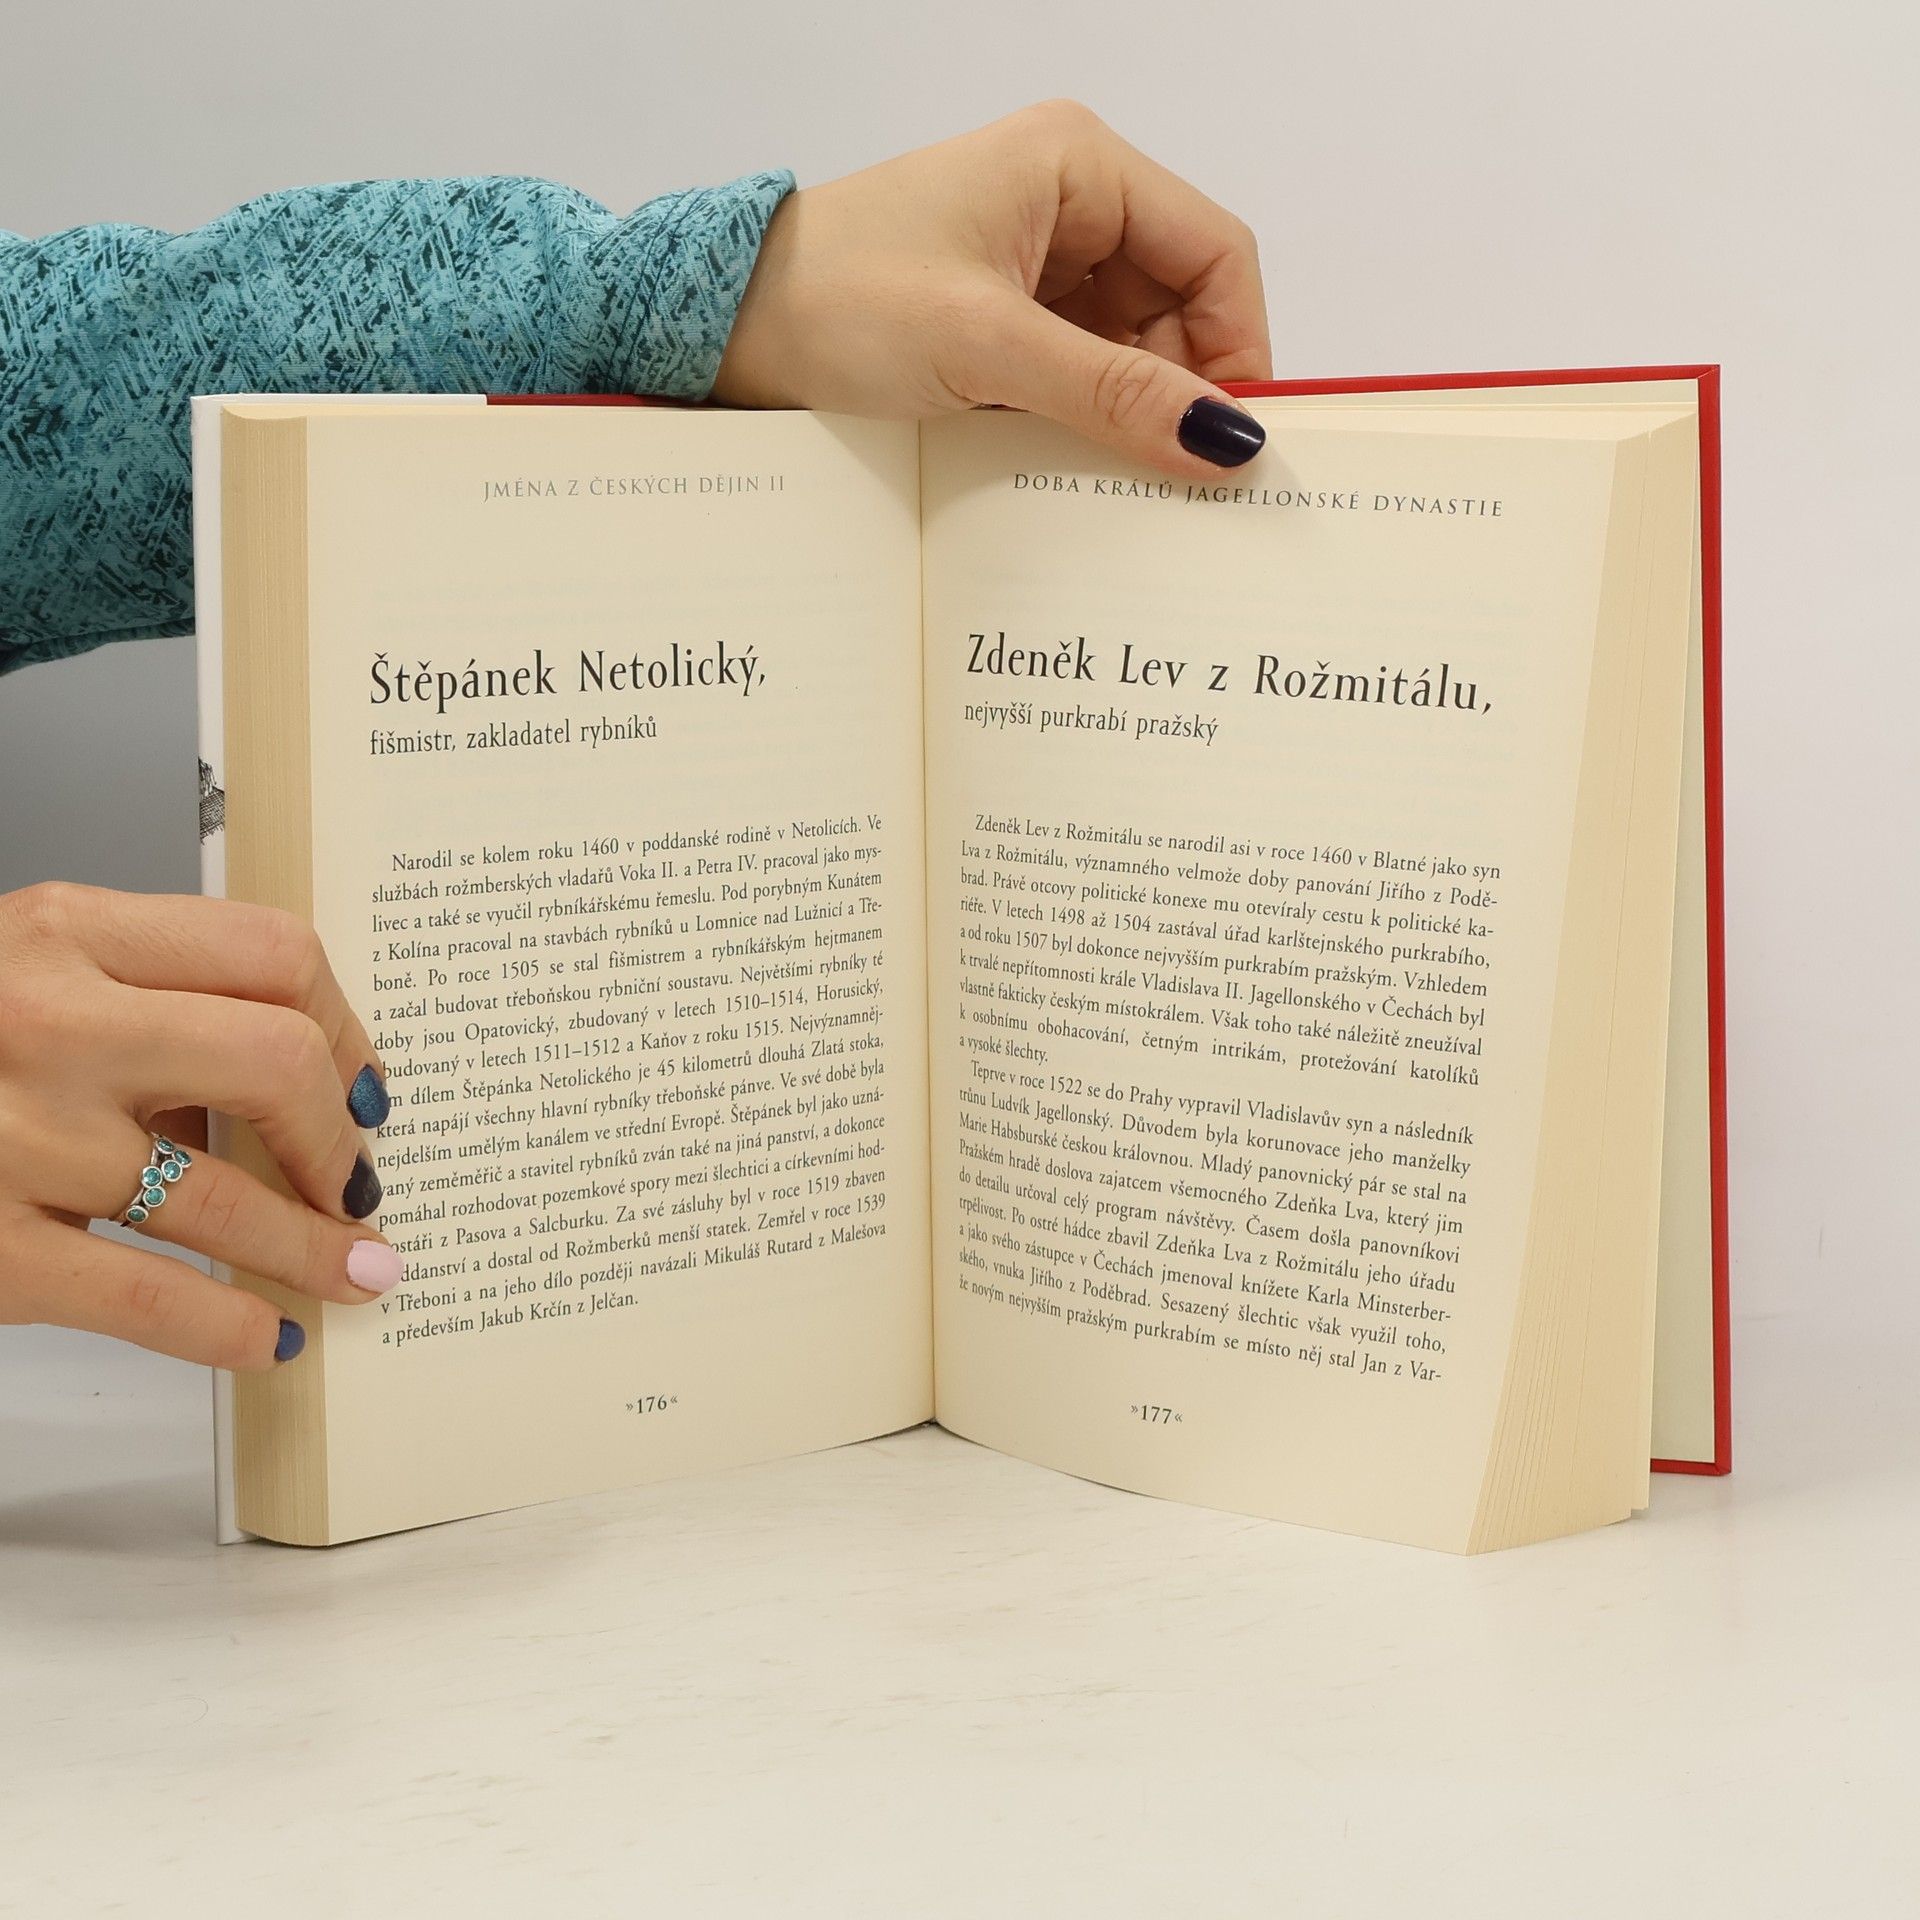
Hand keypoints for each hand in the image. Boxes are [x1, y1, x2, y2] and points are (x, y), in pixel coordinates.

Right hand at [0, 883, 402, 1369]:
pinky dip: (228, 1328)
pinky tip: (265, 1338)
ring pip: (227, 1198)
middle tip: (360, 1180)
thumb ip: (140, 998)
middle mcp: (47, 1023)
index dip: (346, 1026)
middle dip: (342, 1137)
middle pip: (278, 1063)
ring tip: (361, 1268)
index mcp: (64, 932)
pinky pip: (150, 1299)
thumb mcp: (21, 970)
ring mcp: (16, 1138)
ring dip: (318, 1246)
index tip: (364, 1081)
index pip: (272, 954)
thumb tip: (289, 1080)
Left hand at [713, 99, 1272, 474]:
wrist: (724, 328)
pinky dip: (1085, 424)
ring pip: (1131, 351)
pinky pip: (1078, 375)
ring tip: (1115, 484)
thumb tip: (1227, 442)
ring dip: (1130, 417)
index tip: (1232, 442)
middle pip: (1180, 308)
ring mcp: (1034, 266)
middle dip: (1181, 393)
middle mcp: (1068, 206)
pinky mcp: (1002, 322)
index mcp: (1078, 167)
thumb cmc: (840, 300)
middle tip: (1177, 485)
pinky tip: (1073, 470)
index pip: (1214, 252)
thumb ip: (1114, 393)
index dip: (1237, 346)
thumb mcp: (988, 348)